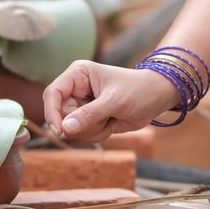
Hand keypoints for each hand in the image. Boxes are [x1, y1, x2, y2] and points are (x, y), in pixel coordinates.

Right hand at [42, 61, 175, 143]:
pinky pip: (83, 134)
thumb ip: (89, 114)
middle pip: (61, 116)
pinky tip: (112, 123)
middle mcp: (76, 89)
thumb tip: (65, 128)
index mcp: (78, 74)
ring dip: (92, 130)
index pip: (52, 93)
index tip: (60, 131)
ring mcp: (81, 105)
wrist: (157, 97)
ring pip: (71, 129)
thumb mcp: (115, 101)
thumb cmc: (139, 90)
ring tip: (111, 118)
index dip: (52, 113)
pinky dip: (97, 134)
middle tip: (106, 118)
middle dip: (83, 124)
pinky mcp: (89, 118)